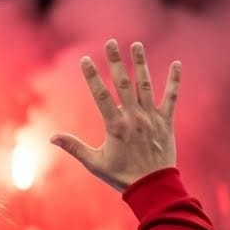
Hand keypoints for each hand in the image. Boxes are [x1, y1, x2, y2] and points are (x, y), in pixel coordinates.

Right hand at [52, 40, 180, 190]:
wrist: (152, 186)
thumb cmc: (120, 176)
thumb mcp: (94, 163)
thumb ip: (74, 147)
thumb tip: (51, 137)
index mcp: (115, 125)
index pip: (100, 95)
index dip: (92, 76)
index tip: (85, 59)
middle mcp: (134, 117)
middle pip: (123, 83)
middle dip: (116, 61)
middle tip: (111, 42)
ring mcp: (152, 118)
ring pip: (145, 85)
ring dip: (141, 64)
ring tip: (136, 45)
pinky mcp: (166, 122)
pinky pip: (171, 97)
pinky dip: (174, 81)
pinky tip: (177, 64)